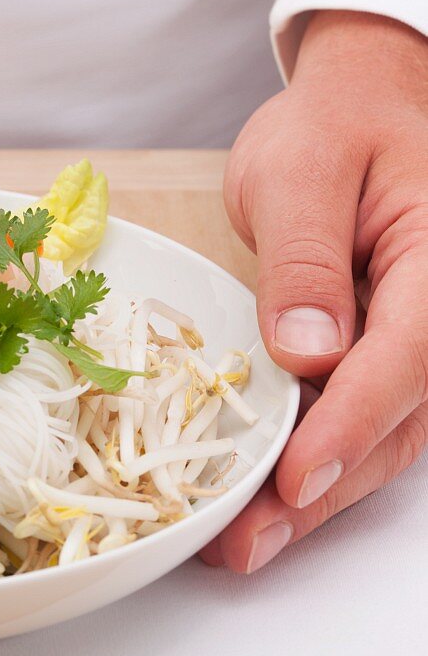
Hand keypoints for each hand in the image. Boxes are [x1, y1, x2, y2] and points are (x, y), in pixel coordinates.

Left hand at [205, 10, 427, 572]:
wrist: (362, 111)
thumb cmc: (333, 127)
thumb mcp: (300, 171)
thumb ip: (306, 259)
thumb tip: (308, 350)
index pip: (406, 354)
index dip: (349, 422)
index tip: (296, 477)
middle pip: (398, 418)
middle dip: (324, 488)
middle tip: (249, 543)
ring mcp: (424, 343)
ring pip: (384, 436)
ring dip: (318, 494)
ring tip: (246, 544)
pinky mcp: (392, 357)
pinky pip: (364, 418)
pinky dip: (316, 462)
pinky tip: (267, 501)